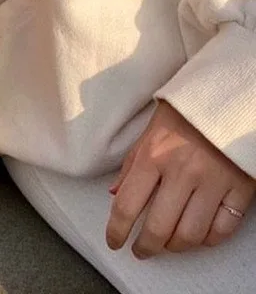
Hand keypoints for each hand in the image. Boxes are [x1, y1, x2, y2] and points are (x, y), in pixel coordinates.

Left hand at [106, 101, 253, 258]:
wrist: (224, 101)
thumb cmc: (182, 115)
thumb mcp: (148, 133)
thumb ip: (131, 165)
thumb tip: (115, 195)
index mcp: (152, 156)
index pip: (127, 205)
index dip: (117, 230)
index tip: (113, 241)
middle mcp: (181, 172)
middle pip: (159, 228)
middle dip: (145, 247)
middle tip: (141, 251)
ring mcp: (212, 182)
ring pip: (191, 235)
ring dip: (175, 247)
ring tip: (167, 245)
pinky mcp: (239, 189)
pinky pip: (222, 229)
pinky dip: (208, 240)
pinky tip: (198, 236)